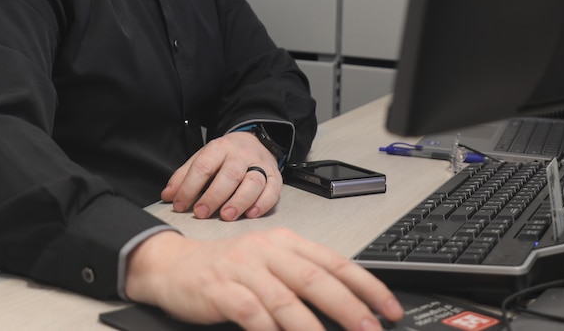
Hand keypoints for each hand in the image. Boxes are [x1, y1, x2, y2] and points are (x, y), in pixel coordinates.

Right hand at [125, 229, 403, 330]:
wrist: (173, 266)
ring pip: (286, 299)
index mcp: (284, 242)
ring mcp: (242, 269)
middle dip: (349, 308)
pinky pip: (251, 312)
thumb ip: (303, 278)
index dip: (366, 286)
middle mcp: (265, 250)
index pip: (334, 261)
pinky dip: (270, 329)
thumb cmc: (227, 271)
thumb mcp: (268, 264)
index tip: (390, 310)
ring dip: (313, 328)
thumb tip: (351, 306)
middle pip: (315, 279)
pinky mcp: (220, 290)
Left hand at [161, 131, 279, 220]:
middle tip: (202, 213)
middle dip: (214, 196)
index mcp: (219, 148)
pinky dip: (262, 203)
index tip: (180, 206)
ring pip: (253, 182)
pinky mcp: (275, 176)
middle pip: (229, 174)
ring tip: (226, 216)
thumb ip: (184, 176)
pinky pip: (273, 190)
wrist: (254, 142)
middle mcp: (240, 155)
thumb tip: (167, 196)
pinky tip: (251, 214)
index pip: (203, 167)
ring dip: (239, 201)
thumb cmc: (224, 157)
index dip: (189, 187)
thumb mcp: (202, 158)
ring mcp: (260, 164)